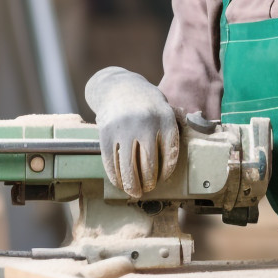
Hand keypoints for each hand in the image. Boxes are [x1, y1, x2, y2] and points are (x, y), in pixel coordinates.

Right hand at [85, 67, 179, 196]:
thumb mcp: (164, 110)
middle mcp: (145, 124)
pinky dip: (115, 176)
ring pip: (128, 167)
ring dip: (131, 185)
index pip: (170, 154)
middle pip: (149, 165)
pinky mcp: (106, 133)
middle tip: (148, 189)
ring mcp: (124, 129)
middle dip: (148, 182)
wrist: (119, 86)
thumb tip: (171, 163)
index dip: (167, 171)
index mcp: (165, 119)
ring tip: (134, 192)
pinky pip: (111, 162)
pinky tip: (119, 182)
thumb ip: (170, 133)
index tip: (163, 179)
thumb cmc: (146, 104)